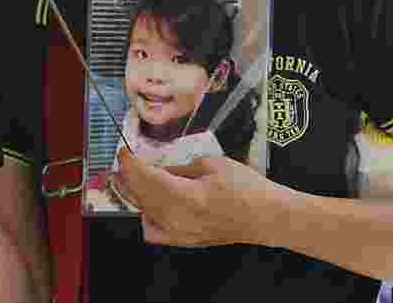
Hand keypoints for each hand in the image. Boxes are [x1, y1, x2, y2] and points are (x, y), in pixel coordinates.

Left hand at [115, 148, 289, 247]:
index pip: (144, 177)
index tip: (123, 150)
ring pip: (144, 210)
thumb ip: (179, 167)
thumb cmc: (246, 188)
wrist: (269, 218)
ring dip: (134, 192)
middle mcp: (177, 219)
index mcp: (184, 197)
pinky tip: (149, 204)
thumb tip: (157, 166)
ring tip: (130, 176)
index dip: (130, 163)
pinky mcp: (185, 241)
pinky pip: (154, 230)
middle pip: (140, 194)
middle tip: (123, 160)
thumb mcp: (211, 165)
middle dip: (128, 176)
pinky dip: (146, 216)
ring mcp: (180, 233)